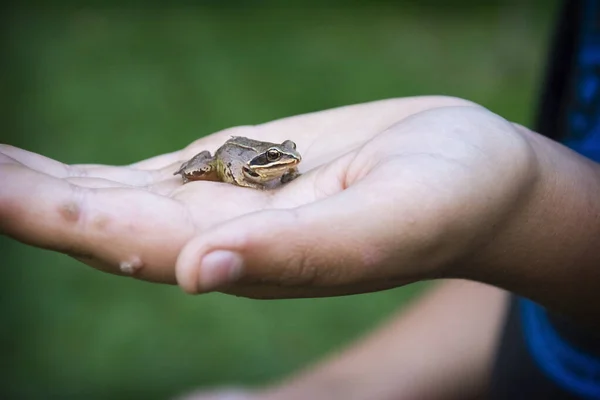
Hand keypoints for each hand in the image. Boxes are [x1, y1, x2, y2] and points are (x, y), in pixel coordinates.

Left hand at [0, 96, 533, 297]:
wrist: (469, 171)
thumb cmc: (448, 197)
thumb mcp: (388, 221)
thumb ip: (300, 254)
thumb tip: (194, 275)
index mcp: (252, 260)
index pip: (126, 243)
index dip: (48, 216)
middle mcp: (225, 240)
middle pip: (101, 221)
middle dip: (22, 197)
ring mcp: (227, 206)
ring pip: (115, 196)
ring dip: (39, 182)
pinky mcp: (240, 173)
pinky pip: (150, 174)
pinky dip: (91, 170)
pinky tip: (44, 166)